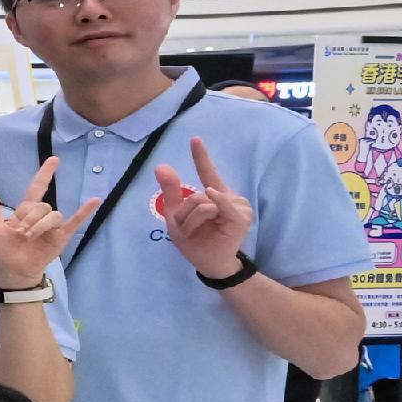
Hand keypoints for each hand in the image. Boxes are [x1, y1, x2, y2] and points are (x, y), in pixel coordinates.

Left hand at [0, 157, 93, 288]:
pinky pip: (76, 222)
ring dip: (40, 225)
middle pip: (42, 205)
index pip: (36, 188)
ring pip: (53, 215)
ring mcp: (52, 227)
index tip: (54, 160)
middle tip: (20, 233)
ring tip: (29, 237)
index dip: (45, 174)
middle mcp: (40, 217)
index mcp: (24, 212)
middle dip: (30, 217)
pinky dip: (86, 211)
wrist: (10, 270)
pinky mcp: (61, 237)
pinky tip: (96, 200)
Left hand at [150, 137, 254, 281]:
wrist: (208, 262)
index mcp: (214, 194)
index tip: (194, 139)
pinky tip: (213, 218)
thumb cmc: (194, 239)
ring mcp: (237, 206)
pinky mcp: (240, 217)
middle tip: (189, 229)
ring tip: (199, 232)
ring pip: (202, 202)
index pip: (208, 172)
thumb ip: (171, 191)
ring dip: (190, 220)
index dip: (201, 156)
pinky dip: (209, 210)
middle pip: (195, 195)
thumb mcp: (176, 215)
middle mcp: (228, 197)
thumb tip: (161, 166)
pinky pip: (218, 206)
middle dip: (183, 215)